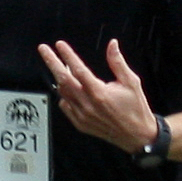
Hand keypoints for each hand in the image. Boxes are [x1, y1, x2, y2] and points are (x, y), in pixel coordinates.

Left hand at [37, 37, 160, 153]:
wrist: (137, 135)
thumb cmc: (135, 109)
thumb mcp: (131, 82)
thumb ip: (118, 62)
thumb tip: (112, 45)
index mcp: (99, 93)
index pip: (78, 69)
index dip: (67, 55)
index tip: (60, 45)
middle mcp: (88, 104)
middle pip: (63, 79)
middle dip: (51, 62)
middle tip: (44, 50)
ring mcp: (82, 115)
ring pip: (62, 93)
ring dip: (58, 78)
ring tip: (57, 66)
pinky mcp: (81, 124)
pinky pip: (65, 106)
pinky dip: (64, 95)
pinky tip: (67, 89)